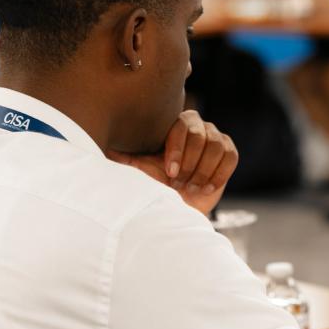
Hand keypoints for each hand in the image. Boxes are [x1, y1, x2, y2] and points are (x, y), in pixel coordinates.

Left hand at [107, 110, 238, 214]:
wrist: (179, 203)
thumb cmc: (157, 183)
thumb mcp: (139, 169)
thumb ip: (124, 157)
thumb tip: (97, 146)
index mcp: (175, 125)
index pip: (182, 126)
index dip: (178, 150)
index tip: (170, 172)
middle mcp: (197, 127)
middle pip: (201, 135)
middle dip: (190, 163)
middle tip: (179, 182)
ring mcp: (216, 138)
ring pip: (217, 147)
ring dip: (203, 172)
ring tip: (191, 188)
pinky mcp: (229, 153)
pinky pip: (230, 158)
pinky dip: (219, 174)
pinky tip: (206, 188)